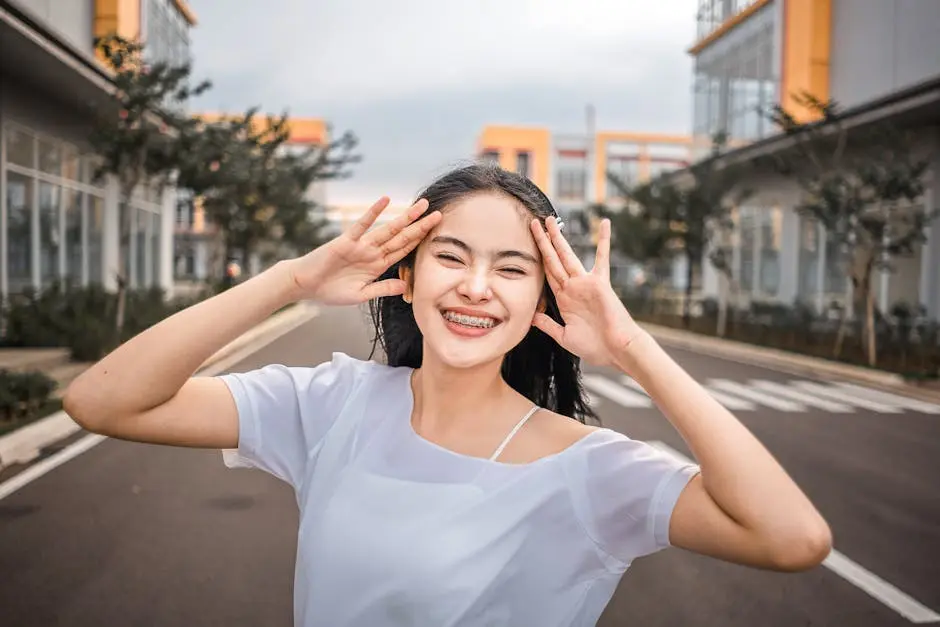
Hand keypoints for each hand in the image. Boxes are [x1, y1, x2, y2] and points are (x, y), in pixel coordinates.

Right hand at [287, 197, 440, 305]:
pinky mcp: (346, 241)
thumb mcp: (361, 295)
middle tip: (438, 214)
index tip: (436, 234)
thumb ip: (382, 289)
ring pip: (388, 229)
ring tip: (421, 206)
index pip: (404, 251)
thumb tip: (405, 288)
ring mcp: (361, 245)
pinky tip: (385, 201)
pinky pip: (363, 224)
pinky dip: (374, 212)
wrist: (306, 285)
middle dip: (420, 226)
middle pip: (402, 237)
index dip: (420, 242)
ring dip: (405, 218)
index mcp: (378, 265)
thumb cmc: (331, 291)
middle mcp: (373, 252)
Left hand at [529, 216, 641, 366]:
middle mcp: (573, 288)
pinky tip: (604, 223)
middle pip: (552, 260)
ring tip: (550, 220)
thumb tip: (532, 317)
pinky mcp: (600, 283)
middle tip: (533, 223)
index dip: (538, 259)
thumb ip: (548, 325)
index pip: (547, 274)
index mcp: (564, 299)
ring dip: (558, 238)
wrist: (616, 350)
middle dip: (542, 242)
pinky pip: (602, 258)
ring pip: (567, 256)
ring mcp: (585, 283)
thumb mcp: (564, 336)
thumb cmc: (595, 347)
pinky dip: (603, 240)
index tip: (530, 245)